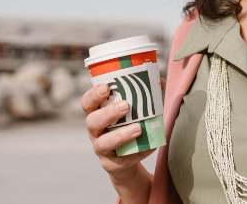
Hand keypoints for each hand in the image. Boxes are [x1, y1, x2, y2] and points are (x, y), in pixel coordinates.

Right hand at [81, 78, 164, 202]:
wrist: (127, 159)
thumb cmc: (129, 127)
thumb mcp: (133, 112)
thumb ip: (145, 95)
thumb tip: (159, 81)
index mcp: (97, 114)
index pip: (87, 103)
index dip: (93, 95)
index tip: (106, 87)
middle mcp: (95, 132)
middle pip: (92, 122)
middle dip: (108, 113)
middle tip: (125, 106)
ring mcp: (101, 149)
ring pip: (103, 144)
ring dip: (120, 135)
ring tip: (138, 129)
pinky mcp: (112, 164)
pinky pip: (121, 160)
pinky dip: (137, 153)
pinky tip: (150, 146)